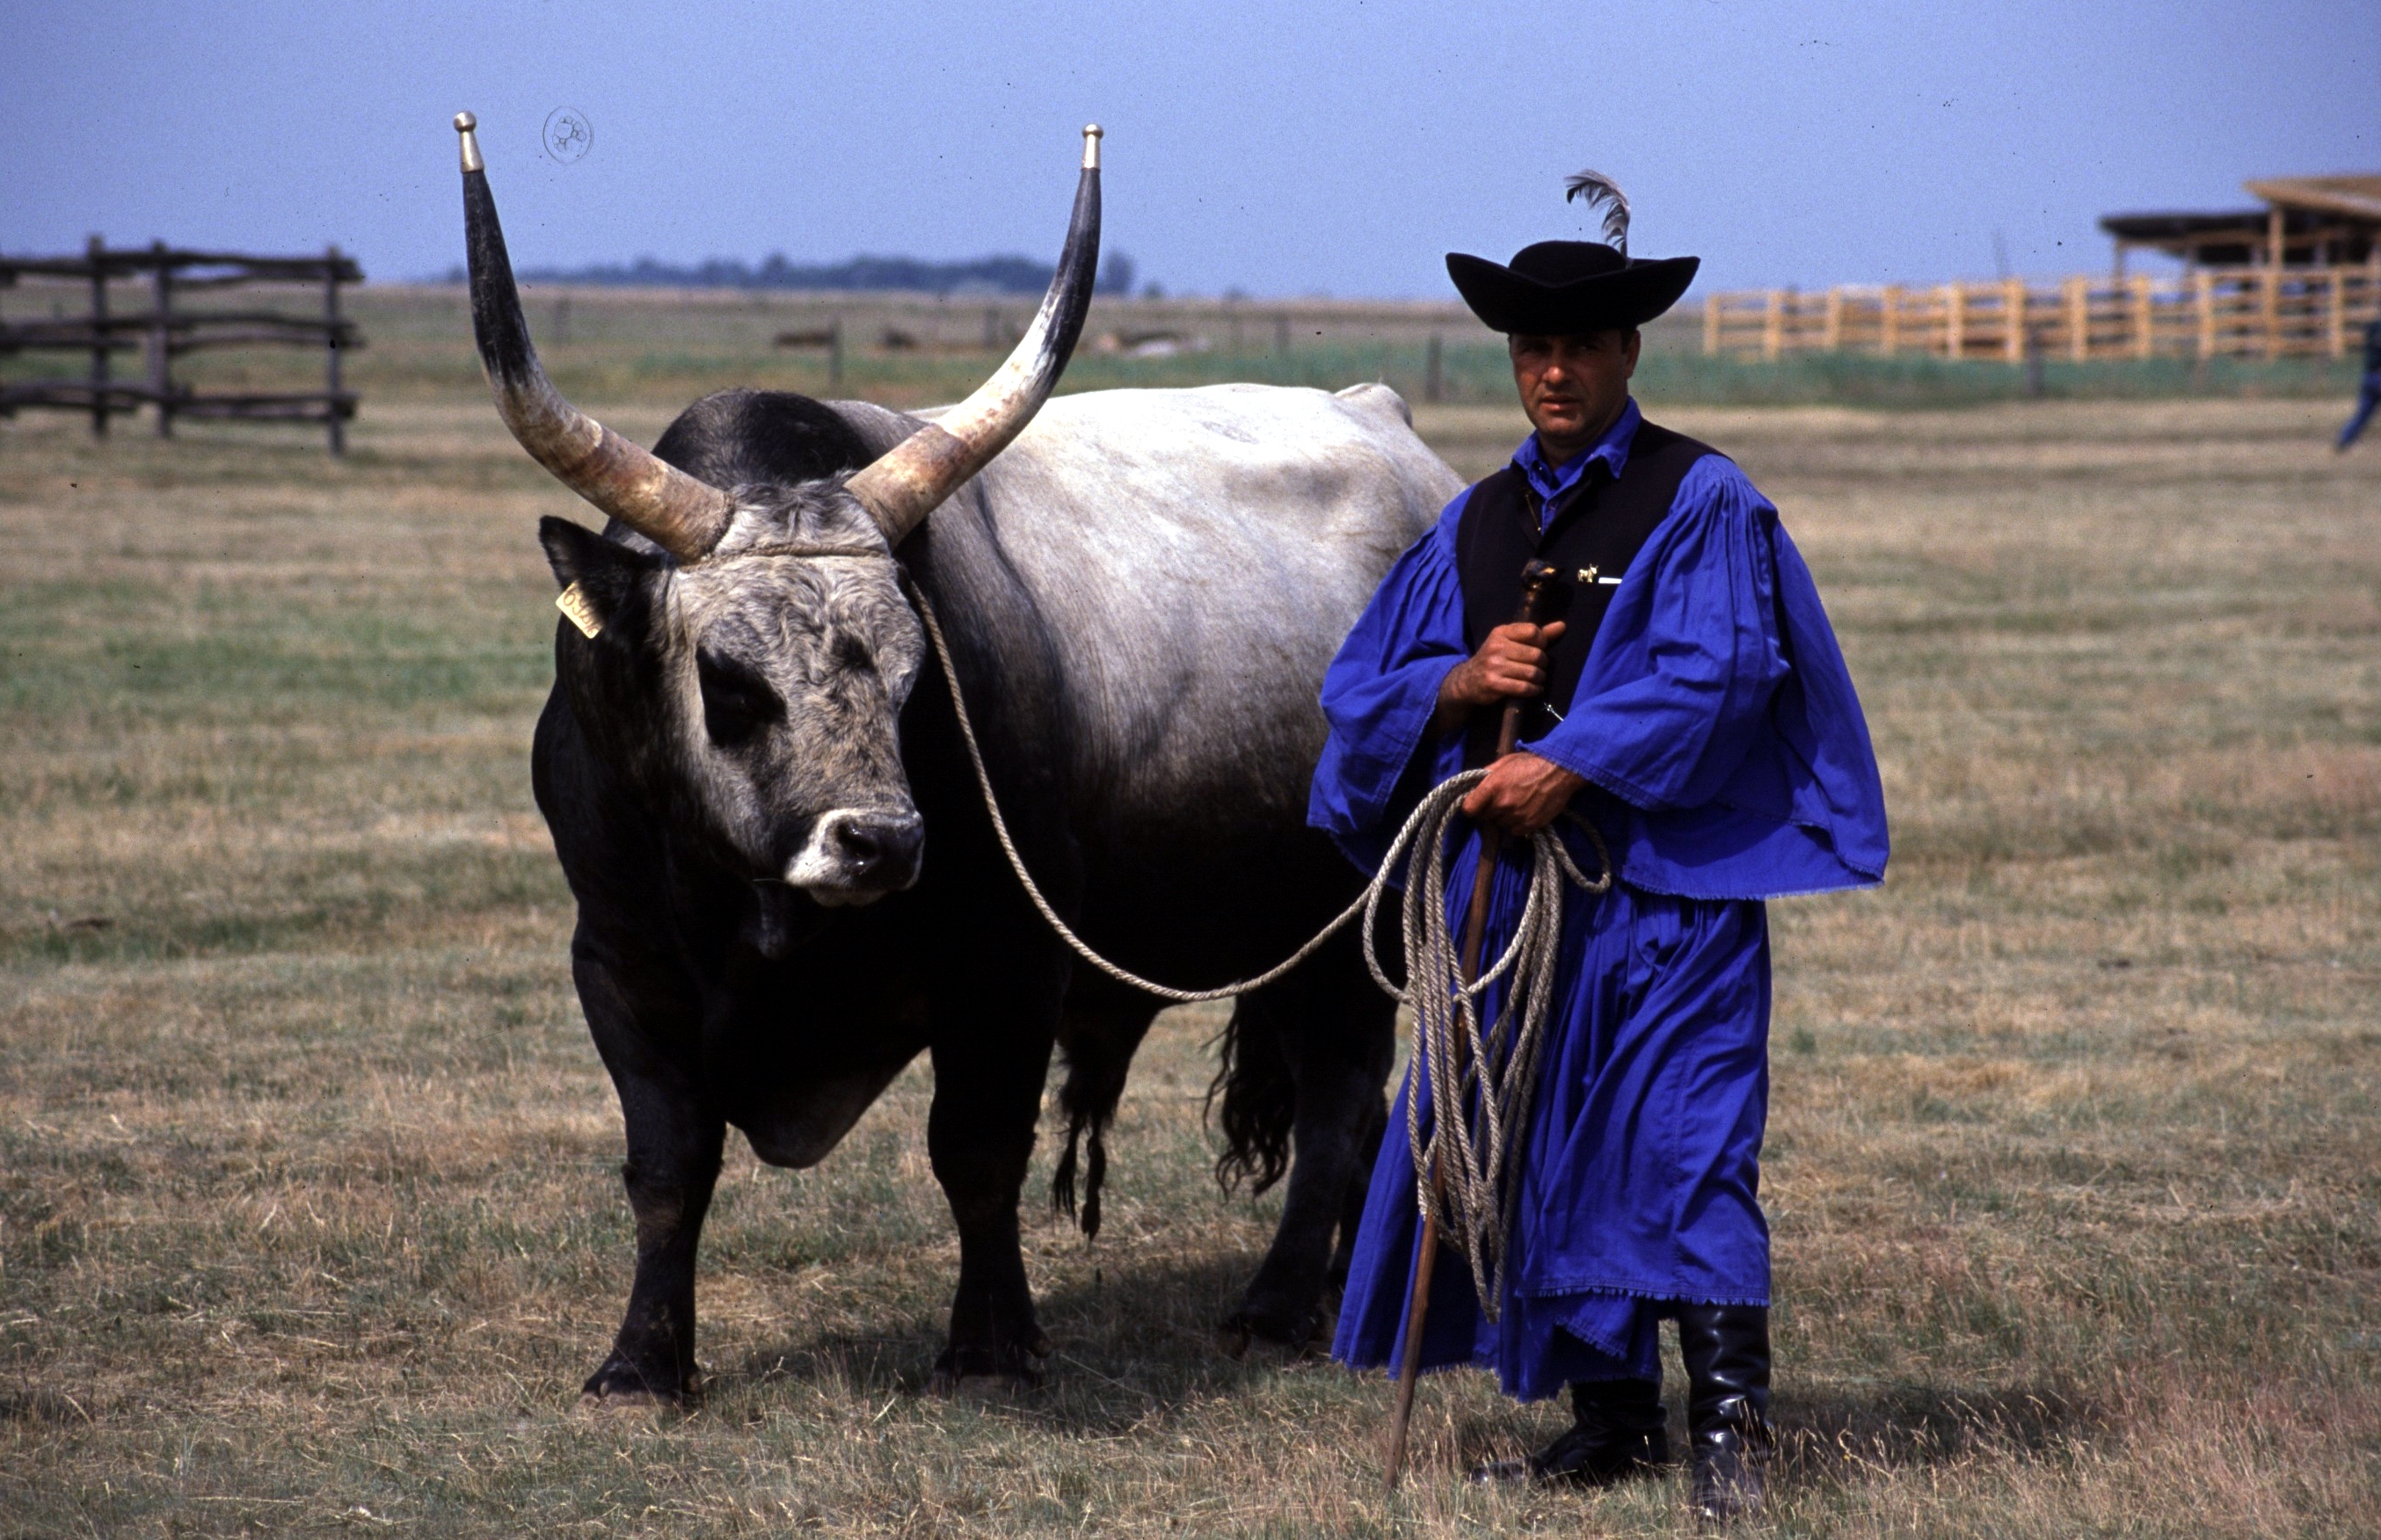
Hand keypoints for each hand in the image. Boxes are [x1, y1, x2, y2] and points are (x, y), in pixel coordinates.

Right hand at [1432, 620, 1566, 732]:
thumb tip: (1562, 626)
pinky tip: (1534, 689)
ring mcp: (1494, 666)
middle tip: (1539, 668)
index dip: (1542, 642)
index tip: (1539, 649)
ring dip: (1539, 678)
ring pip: (1532, 672)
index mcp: (1501, 632)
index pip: (1532, 631)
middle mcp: (1496, 647)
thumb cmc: (1495, 659)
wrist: (1467, 680)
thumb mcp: (1510, 642)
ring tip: (1536, 679)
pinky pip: (1524, 687)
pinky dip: (1534, 690)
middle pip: (1536, 654)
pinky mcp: (1494, 684)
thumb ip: (1536, 635)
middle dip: (1543, 664)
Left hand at [1462, 752, 1583, 835]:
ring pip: (1500, 825)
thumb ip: (1487, 774)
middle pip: (1484, 818)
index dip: (1470, 808)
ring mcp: (1516, 816)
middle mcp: (1502, 804)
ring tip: (1515, 805)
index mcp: (1492, 787)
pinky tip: (1524, 812)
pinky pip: (1515, 831)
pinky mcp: (1530, 825)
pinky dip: (1517, 825)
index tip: (1475, 806)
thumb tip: (1475, 784)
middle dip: (1489, 811)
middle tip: (1500, 802)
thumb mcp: (1504, 762)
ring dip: (1504, 818)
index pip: (1468, 809)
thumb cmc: (1531, 763)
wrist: (1559, 771)